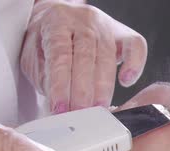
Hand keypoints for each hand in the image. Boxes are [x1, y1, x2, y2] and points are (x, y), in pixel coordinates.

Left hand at [21, 0, 147, 113]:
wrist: (61, 17)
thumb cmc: (47, 39)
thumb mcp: (33, 56)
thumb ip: (44, 78)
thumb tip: (58, 105)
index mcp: (57, 21)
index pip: (60, 55)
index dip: (60, 84)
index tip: (59, 107)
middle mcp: (83, 20)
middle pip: (85, 57)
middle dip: (83, 90)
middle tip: (79, 113)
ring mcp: (105, 26)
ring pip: (107, 57)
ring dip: (103, 88)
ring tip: (97, 109)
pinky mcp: (123, 33)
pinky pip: (135, 47)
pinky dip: (134, 65)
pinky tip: (126, 81)